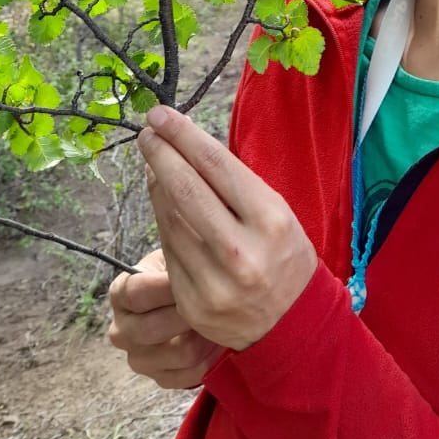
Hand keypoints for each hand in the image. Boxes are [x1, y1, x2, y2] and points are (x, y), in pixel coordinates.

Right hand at [108, 248, 223, 388]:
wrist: (190, 303)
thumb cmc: (182, 275)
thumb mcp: (175, 259)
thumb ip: (178, 260)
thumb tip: (194, 258)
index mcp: (120, 294)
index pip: (136, 293)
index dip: (168, 286)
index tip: (196, 278)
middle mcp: (121, 330)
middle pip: (152, 328)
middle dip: (190, 313)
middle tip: (216, 299)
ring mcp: (139, 359)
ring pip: (179, 352)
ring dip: (207, 335)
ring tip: (224, 317)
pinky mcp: (161, 379)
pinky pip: (191, 373)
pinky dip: (212, 356)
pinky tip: (220, 338)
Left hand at [137, 107, 317, 351]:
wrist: (293, 324)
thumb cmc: (284, 254)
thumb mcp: (276, 212)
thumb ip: (234, 184)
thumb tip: (185, 148)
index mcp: (270, 220)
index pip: (215, 165)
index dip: (183, 135)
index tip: (160, 114)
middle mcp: (240, 251)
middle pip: (186, 189)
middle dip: (161, 153)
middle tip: (146, 130)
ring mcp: (213, 281)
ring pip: (170, 219)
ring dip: (157, 184)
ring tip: (153, 161)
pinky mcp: (192, 302)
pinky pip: (169, 250)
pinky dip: (163, 220)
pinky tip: (161, 200)